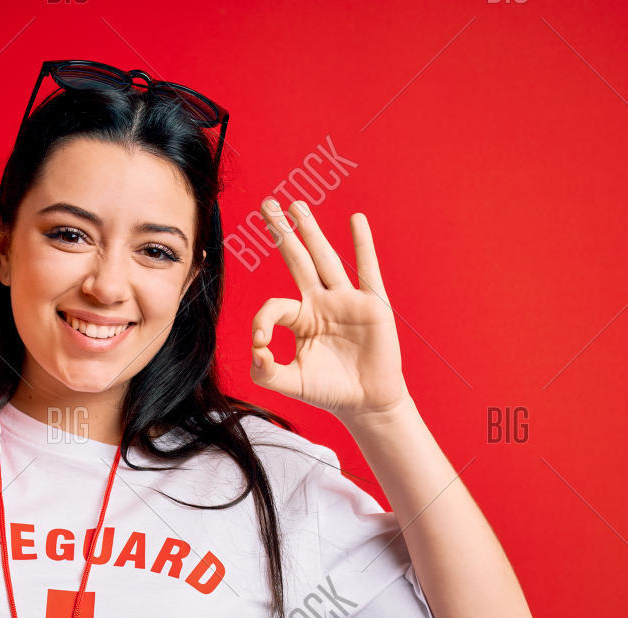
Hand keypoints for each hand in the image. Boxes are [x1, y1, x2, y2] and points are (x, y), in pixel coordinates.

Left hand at [250, 199, 408, 421]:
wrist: (365, 403)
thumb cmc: (328, 391)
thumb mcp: (290, 383)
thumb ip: (265, 371)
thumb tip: (256, 349)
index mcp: (301, 318)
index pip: (275, 306)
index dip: (263, 320)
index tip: (261, 341)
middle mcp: (322, 302)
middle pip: (298, 260)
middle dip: (283, 233)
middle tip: (267, 205)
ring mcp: (346, 300)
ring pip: (326, 259)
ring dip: (311, 230)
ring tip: (296, 205)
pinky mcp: (372, 305)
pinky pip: (366, 269)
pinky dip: (362, 244)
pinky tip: (356, 220)